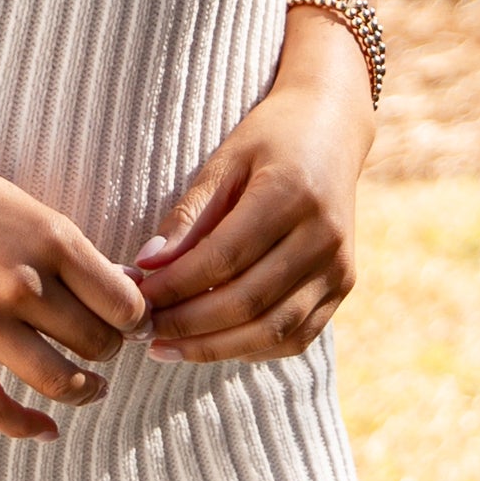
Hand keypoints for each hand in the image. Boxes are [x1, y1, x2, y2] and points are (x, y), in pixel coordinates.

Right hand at [0, 136, 147, 441]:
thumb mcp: (25, 207)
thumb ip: (70, 253)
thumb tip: (125, 294)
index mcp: (52, 239)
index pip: (124, 303)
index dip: (137, 321)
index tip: (132, 326)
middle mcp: (22, 281)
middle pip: (96, 344)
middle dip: (108, 352)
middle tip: (103, 351)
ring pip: (58, 380)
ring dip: (84, 391)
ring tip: (89, 388)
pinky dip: (27, 427)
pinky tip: (47, 431)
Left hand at [134, 17, 375, 362]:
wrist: (334, 131)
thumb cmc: (270, 141)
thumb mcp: (223, 162)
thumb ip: (188, 216)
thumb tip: (146, 266)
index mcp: (292, 194)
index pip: (223, 259)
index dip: (175, 286)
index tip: (136, 297)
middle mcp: (323, 236)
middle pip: (248, 303)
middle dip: (188, 325)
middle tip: (144, 330)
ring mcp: (339, 267)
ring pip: (272, 331)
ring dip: (214, 348)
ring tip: (167, 348)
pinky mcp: (343, 287)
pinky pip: (295, 337)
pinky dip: (250, 349)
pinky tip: (211, 345)